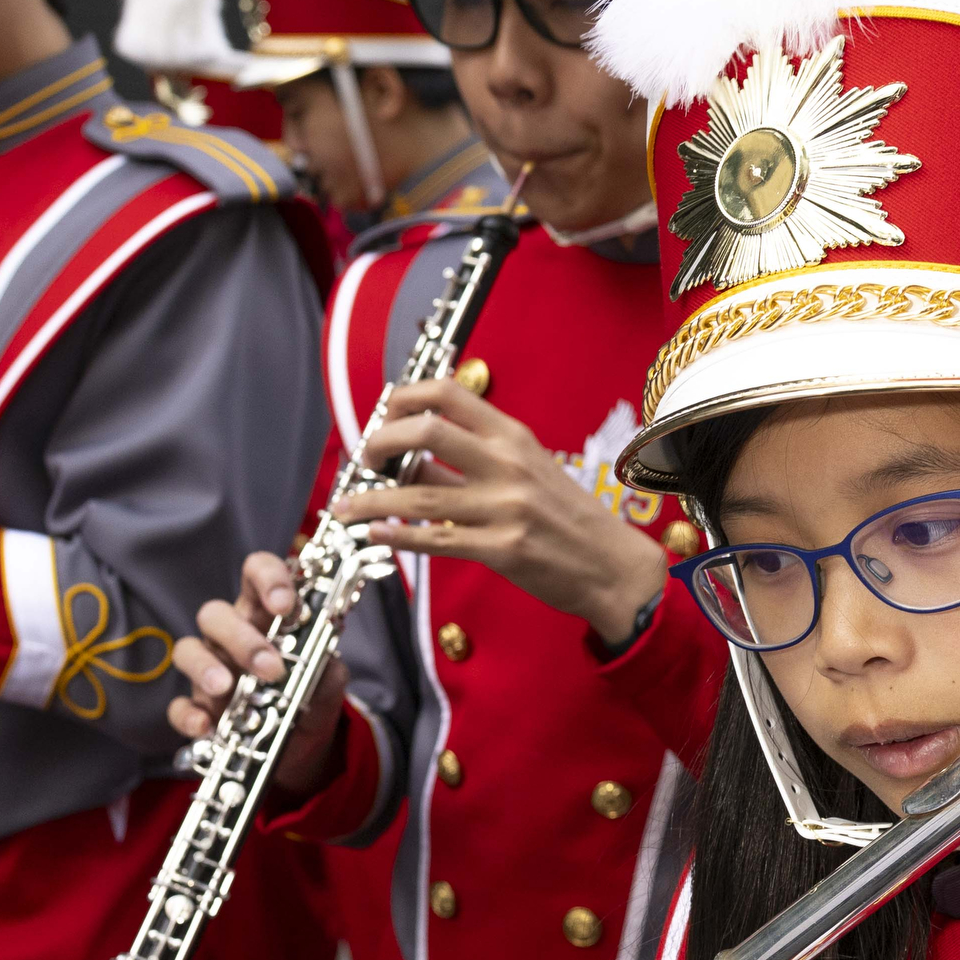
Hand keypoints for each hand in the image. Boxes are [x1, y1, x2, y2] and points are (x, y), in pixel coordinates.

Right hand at [166, 551, 348, 797]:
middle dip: (241, 638)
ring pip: (187, 650)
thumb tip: (325, 659)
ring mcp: (209, 669)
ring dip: (205, 668)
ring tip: (226, 688)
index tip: (285, 605)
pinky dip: (188, 715)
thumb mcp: (328, 682)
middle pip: (215, 614)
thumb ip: (327, 669)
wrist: (303, 745)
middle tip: (271, 668)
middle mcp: (231, 636)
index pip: (257, 574)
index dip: (268, 579)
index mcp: (266, 615)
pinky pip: (179, 706)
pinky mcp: (198, 707)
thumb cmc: (312, 696)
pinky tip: (206, 727)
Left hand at [345, 380, 666, 647]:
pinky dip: (395, 535)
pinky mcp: (501, 550)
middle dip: (379, 442)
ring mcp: (505, 508)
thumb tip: (412, 452)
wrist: (613, 565)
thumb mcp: (531, 469)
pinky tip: (375, 533)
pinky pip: (434, 539)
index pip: (448, 394)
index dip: (404, 398)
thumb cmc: (569, 517)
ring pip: (417, 494)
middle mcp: (508, 466)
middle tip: (364, 459)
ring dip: (369, 500)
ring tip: (345, 508)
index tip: (383, 414)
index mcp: (515, 438)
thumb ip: (478, 456)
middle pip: (425, 432)